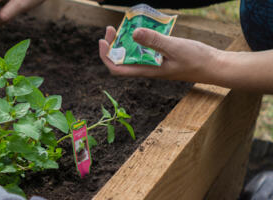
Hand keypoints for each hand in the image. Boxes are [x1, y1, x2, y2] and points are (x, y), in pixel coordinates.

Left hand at [98, 26, 221, 82]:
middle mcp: (149, 69)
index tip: (103, 40)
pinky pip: (145, 50)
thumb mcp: (174, 47)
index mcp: (148, 70)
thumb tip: (134, 33)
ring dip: (125, 42)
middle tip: (112, 28)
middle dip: (113, 45)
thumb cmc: (198, 60)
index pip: (117, 69)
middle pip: (121, 60)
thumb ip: (155, 41)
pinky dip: (140, 41)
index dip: (106, 56)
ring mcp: (155, 64)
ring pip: (133, 55)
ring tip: (125, 26)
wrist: (217, 67)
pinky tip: (144, 30)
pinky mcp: (163, 59)